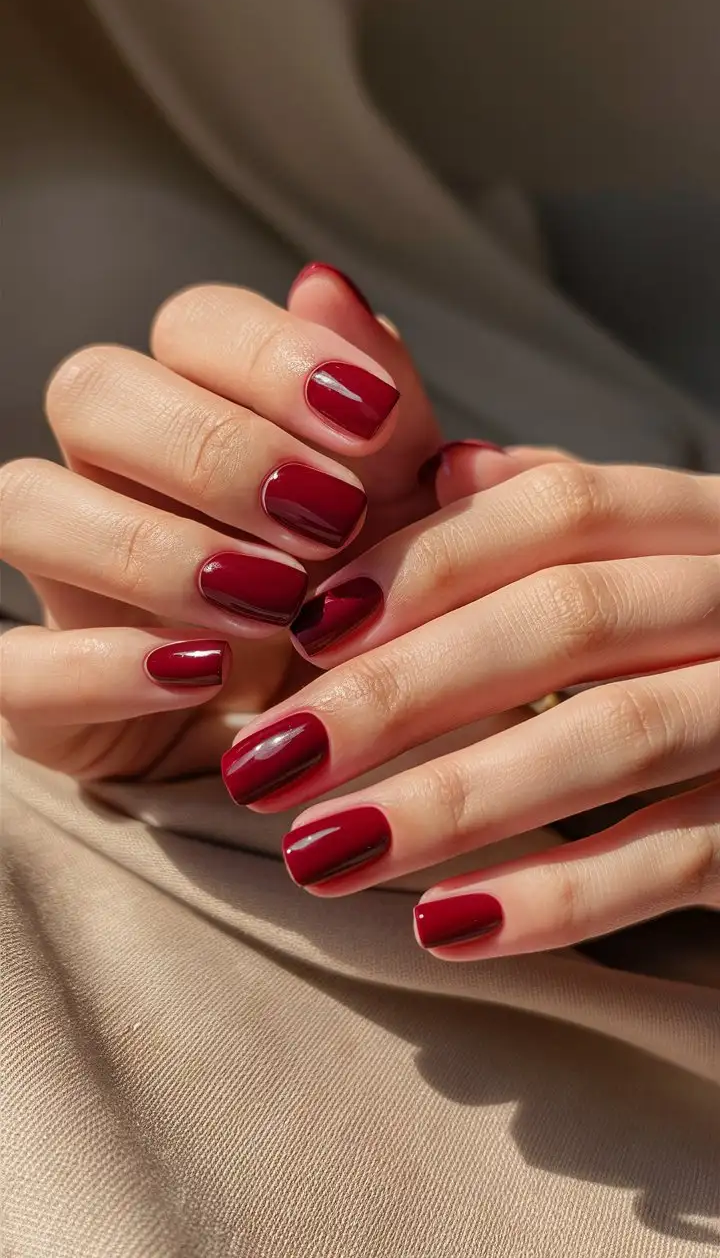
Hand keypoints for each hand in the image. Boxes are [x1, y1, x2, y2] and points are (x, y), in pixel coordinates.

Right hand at [0, 267, 439, 779]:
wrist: (345, 747)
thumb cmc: (374, 609)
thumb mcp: (413, 515)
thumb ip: (386, 411)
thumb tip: (326, 283)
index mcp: (204, 413)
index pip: (190, 323)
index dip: (271, 355)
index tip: (373, 421)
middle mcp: (114, 478)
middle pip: (91, 389)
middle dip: (214, 448)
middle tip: (327, 521)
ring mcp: (68, 582)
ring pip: (23, 504)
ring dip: (154, 548)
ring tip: (274, 604)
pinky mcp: (44, 695)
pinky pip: (14, 665)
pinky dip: (103, 667)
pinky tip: (199, 677)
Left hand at [221, 448, 719, 955]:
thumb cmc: (708, 650)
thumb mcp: (644, 564)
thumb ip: (549, 510)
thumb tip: (441, 465)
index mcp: (702, 522)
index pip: (559, 506)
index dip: (425, 560)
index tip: (302, 628)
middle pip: (569, 617)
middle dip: (402, 692)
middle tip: (266, 762)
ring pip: (616, 736)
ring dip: (453, 800)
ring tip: (318, 855)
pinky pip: (681, 857)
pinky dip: (559, 895)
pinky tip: (447, 927)